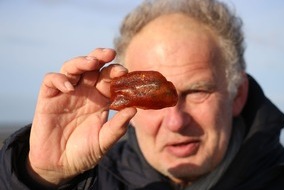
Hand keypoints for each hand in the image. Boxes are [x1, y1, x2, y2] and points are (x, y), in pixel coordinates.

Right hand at [28, 48, 136, 185]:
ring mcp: (66, 93)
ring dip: (82, 61)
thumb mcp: (104, 141)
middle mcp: (85, 92)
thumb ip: (117, 127)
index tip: (124, 72)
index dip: (116, 73)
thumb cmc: (84, 152)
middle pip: (93, 67)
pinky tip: (69, 87)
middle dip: (101, 57)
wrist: (60, 166)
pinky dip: (59, 79)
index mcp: (100, 100)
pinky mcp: (48, 98)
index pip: (109, 79)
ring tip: (92, 62)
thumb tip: (134, 110)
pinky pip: (52, 80)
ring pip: (73, 67)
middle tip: (110, 54)